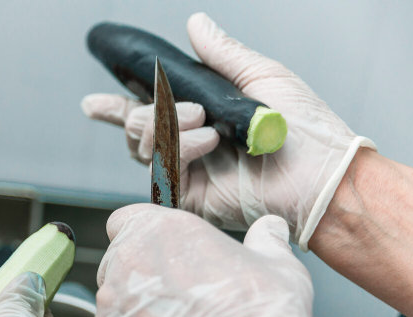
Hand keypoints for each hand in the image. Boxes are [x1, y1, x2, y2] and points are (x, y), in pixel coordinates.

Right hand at [81, 12, 374, 248]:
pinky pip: (161, 171)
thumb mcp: (261, 77)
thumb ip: (222, 54)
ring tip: (204, 125)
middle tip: (187, 110)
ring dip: (166, 129)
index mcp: (202, 118)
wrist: (320, 173)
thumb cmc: (304, 128)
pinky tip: (207, 144)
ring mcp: (187, 173)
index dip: (116, 108)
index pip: (147, 112)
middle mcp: (189, 146)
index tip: (93, 103)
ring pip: (142, 148)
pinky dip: (180, 151)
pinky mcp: (188, 198)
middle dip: (146, 114)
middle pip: (136, 129)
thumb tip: (195, 22)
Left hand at [90, 204, 320, 316]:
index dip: (142, 236)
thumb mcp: (278, 268)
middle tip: (177, 301)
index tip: (163, 253)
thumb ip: (266, 242)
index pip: (126, 221)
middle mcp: (124, 263)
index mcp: (158, 230)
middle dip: (140, 279)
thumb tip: (270, 229)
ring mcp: (108, 306)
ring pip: (113, 305)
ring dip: (135, 316)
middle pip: (118, 264)